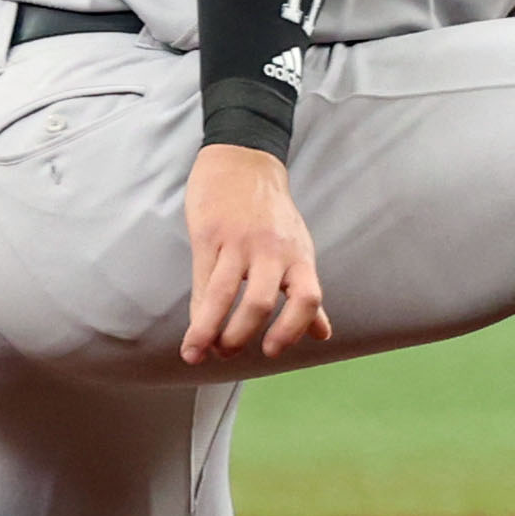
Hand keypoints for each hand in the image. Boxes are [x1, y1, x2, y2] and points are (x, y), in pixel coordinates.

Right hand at [183, 143, 333, 364]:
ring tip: (199, 353)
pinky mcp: (210, 234)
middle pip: (261, 302)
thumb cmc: (270, 213)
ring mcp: (239, 242)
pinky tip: (192, 331)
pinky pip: (202, 278)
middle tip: (227, 355)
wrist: (242, 160)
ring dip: (209, 331)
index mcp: (299, 257)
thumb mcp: (298, 248)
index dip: (293, 329)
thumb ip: (305, 293)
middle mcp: (272, 251)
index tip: (271, 352)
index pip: (308, 298)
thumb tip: (323, 334)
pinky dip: (196, 311)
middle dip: (241, 336)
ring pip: (224, 294)